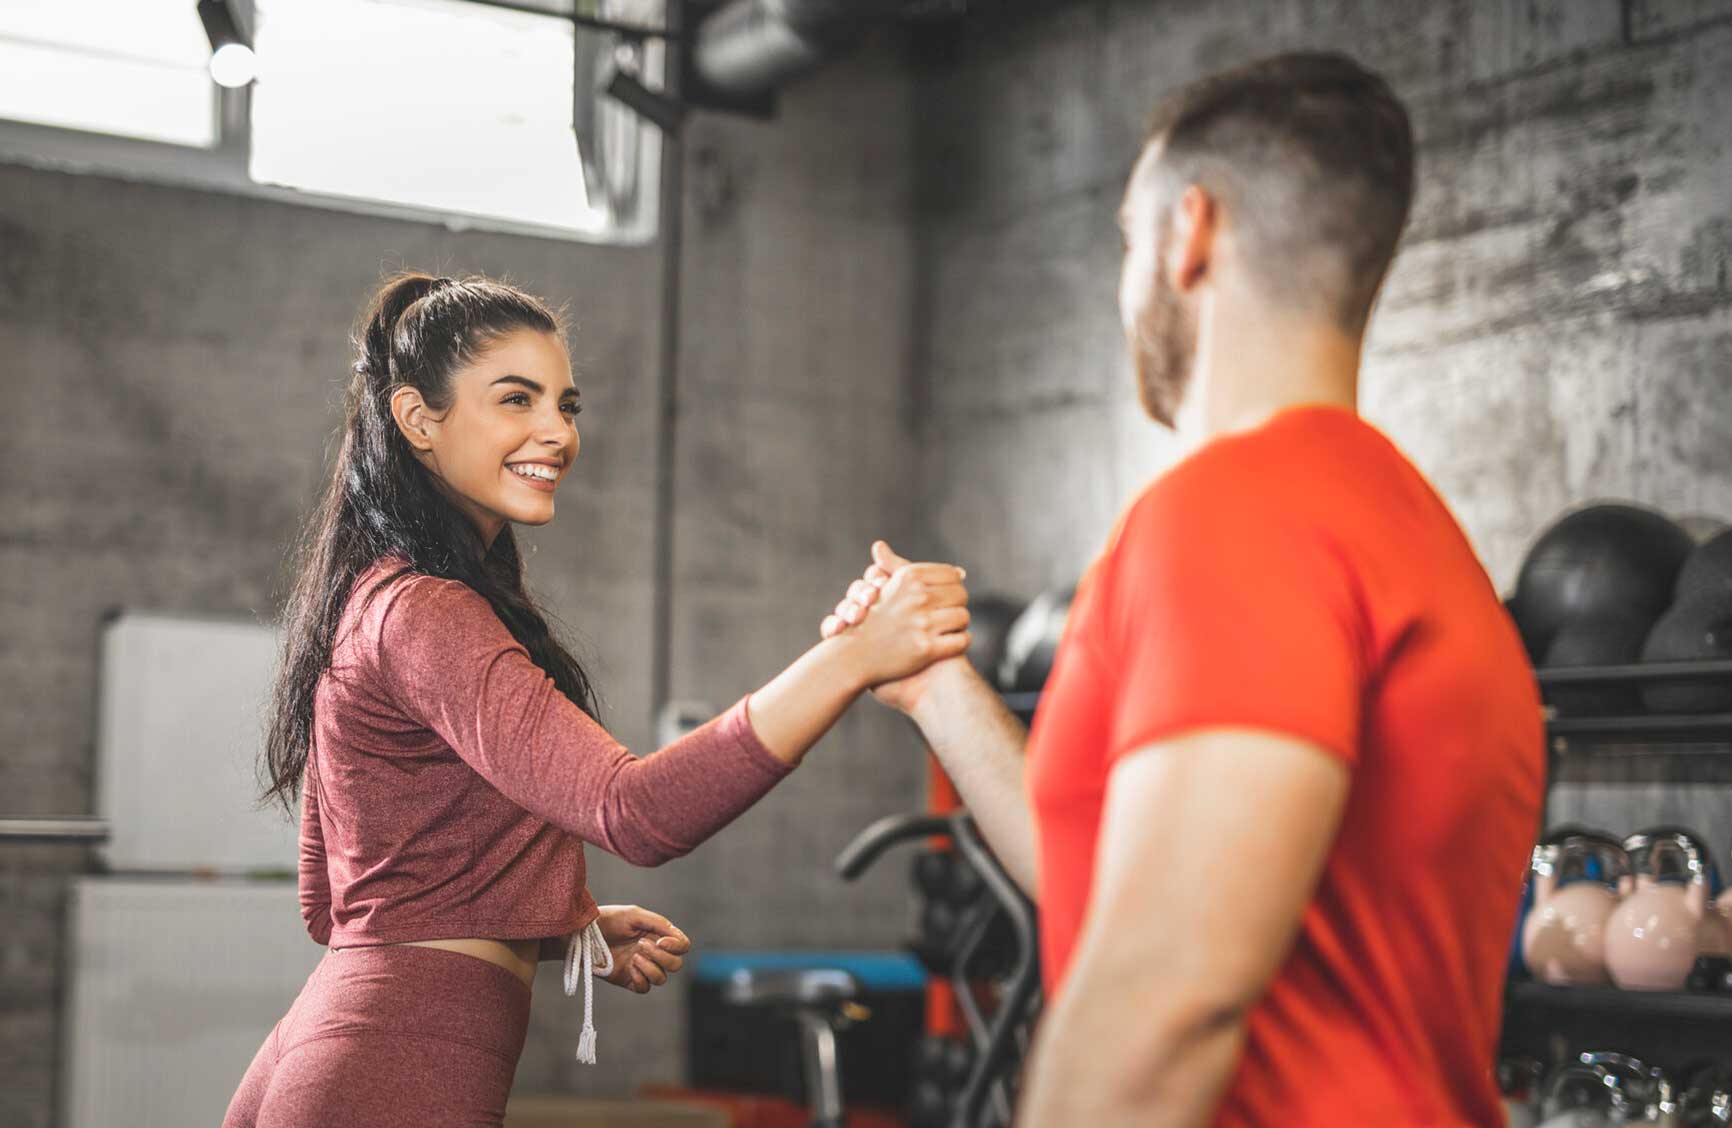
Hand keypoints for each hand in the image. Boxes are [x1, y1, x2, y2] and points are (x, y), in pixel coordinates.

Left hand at [594, 904, 689, 994]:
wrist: (583, 934)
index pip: (682, 946)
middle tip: (641, 945)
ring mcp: (641, 968)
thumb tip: (674, 936)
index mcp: (657, 935)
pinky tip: (629, 967)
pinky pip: (645, 988)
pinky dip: (640, 978)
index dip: (677, 946)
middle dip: (662, 957)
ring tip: (633, 957)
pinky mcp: (628, 980)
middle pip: (676, 964)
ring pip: (662, 978)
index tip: (661, 942)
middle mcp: (652, 953)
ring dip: (651, 968)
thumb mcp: (634, 915)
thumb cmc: (608, 920)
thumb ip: (658, 922)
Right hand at [823, 541, 973, 713]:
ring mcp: (921, 624)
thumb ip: (921, 576)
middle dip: (956, 605)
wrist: (854, 656)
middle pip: (961, 595)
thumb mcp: (888, 587)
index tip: (944, 598)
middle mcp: (916, 597)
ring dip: (958, 625)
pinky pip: (962, 640)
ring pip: (964, 617)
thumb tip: (960, 571)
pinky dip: (959, 643)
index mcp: (908, 577)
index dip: (952, 587)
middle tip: (945, 615)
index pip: (952, 575)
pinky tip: (948, 645)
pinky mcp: (926, 649)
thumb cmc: (873, 620)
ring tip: (946, 630)